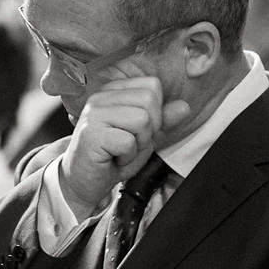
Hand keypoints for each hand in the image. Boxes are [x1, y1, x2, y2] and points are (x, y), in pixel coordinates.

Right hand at [59, 76, 188, 218]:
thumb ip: (163, 120)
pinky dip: (127, 157)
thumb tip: (185, 106)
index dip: (156, 113)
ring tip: (121, 152)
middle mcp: (101, 97)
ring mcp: (93, 113)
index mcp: (113, 91)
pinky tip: (113, 159)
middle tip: (130, 144)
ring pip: (141, 119)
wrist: (83, 183)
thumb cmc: (113, 157)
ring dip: (138, 144)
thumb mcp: (144, 137)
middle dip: (149, 130)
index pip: (153, 86)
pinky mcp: (90, 133)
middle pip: (150, 100)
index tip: (137, 131)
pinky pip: (128, 142)